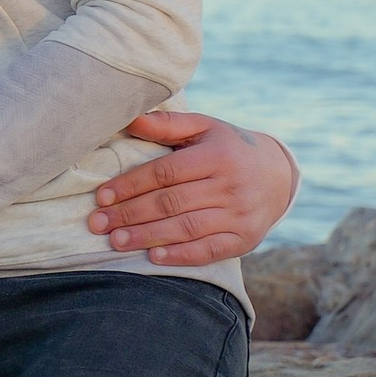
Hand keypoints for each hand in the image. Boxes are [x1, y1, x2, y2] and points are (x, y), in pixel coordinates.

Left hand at [88, 113, 298, 266]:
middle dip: (130, 214)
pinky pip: (209, 250)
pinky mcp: (245, 239)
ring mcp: (239, 215)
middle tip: (98, 223)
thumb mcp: (204, 128)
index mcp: (216, 155)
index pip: (165, 172)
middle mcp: (229, 185)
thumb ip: (167, 124)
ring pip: (186, 228)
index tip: (102, 196)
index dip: (131, 185)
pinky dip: (180, 256)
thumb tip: (128, 119)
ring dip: (147, 236)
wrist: (278, 175)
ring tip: (116, 241)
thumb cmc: (228, 148)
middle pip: (171, 202)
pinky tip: (153, 257)